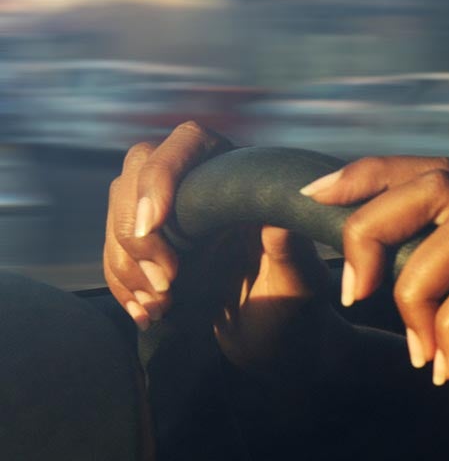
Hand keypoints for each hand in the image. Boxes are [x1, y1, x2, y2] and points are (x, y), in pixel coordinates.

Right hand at [103, 122, 342, 370]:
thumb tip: (278, 219)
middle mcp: (201, 186)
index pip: (190, 142)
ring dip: (127, 265)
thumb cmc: (295, 307)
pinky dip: (121, 286)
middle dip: (138, 233)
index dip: (162, 174)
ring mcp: (171, 217)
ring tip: (160, 306)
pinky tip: (145, 314)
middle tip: (165, 283)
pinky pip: (114, 254)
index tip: (154, 224)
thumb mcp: (299, 282)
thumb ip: (289, 251)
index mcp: (241, 177)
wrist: (277, 342)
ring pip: (117, 216)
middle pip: (136, 175)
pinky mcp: (152, 249)